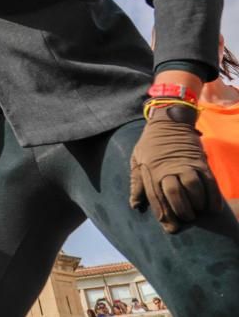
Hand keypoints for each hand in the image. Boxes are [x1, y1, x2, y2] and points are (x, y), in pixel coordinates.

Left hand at [129, 104, 222, 232]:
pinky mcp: (200, 162)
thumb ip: (137, 182)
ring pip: (194, 187)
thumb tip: (135, 205)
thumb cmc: (150, 144)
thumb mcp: (137, 160)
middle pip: (175, 193)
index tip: (170, 228)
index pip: (156, 196)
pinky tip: (214, 208)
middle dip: (182, 210)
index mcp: (151, 170)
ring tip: (199, 212)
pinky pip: (210, 181)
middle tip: (187, 219)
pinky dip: (213, 196)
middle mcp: (168, 168)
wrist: (168, 122)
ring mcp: (186, 164)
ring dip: (198, 203)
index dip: (163, 214)